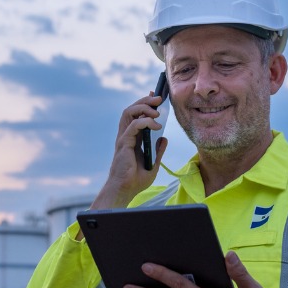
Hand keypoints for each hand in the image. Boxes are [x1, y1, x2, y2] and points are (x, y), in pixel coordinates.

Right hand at [90, 93, 167, 209]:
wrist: (125, 190)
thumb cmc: (135, 180)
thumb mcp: (153, 164)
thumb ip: (158, 150)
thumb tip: (164, 138)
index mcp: (132, 139)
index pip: (136, 115)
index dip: (145, 104)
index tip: (156, 97)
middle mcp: (126, 135)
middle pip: (131, 109)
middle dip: (145, 101)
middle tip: (159, 99)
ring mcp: (123, 138)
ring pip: (129, 112)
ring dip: (144, 107)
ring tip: (157, 111)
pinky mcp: (124, 142)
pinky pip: (134, 125)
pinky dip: (145, 121)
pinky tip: (156, 126)